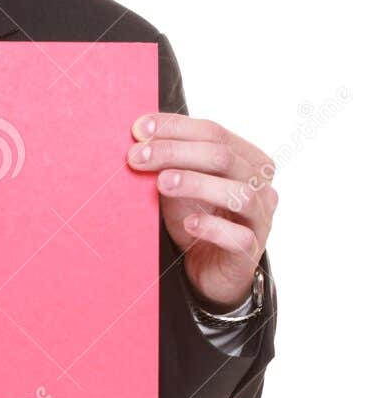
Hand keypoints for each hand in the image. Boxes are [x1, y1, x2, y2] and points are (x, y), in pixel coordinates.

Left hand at [126, 111, 276, 308]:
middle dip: (175, 152)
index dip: (175, 128)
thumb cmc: (196, 219)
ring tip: (162, 184)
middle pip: (223, 157)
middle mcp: (259, 185)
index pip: (213, 132)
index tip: (138, 130)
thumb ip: (168, 162)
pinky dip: (212, 227)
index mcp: (246, 159)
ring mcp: (259, 218)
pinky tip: (189, 223)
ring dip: (197, 183)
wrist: (209, 269)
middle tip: (138, 157)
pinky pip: (238, 236)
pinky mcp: (251, 250)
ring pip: (238, 193)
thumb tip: (138, 137)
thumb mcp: (179, 185)